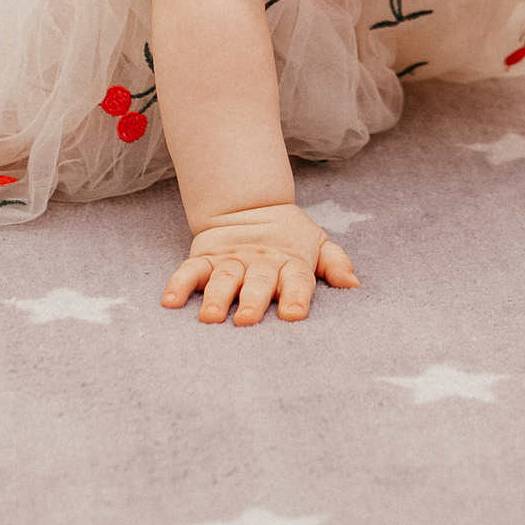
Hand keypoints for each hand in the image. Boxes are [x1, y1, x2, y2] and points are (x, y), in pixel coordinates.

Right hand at [161, 202, 357, 324]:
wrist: (249, 203)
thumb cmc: (289, 238)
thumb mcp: (318, 244)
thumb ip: (335, 263)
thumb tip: (354, 284)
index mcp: (290, 262)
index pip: (297, 280)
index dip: (297, 296)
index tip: (294, 314)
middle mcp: (260, 262)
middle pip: (258, 282)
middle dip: (253, 301)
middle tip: (247, 321)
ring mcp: (231, 260)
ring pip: (224, 279)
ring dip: (217, 297)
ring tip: (210, 317)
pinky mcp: (205, 257)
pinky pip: (190, 270)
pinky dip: (179, 283)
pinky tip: (170, 301)